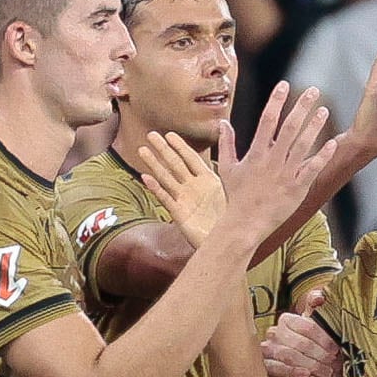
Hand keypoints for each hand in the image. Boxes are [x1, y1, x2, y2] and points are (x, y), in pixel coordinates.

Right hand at [136, 127, 228, 247]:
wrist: (230, 242)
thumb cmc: (234, 217)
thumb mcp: (234, 188)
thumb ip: (232, 165)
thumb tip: (234, 144)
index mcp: (208, 180)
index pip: (191, 158)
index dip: (180, 146)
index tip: (169, 134)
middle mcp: (194, 188)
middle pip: (175, 164)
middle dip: (163, 149)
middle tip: (151, 134)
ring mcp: (185, 200)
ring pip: (166, 178)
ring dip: (154, 164)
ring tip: (142, 150)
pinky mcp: (179, 214)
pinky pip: (165, 199)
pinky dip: (156, 188)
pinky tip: (146, 177)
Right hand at [215, 83, 337, 247]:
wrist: (245, 224)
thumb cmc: (236, 196)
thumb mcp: (228, 168)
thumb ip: (227, 143)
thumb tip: (223, 122)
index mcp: (256, 154)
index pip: (267, 120)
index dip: (276, 101)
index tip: (284, 85)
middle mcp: (272, 161)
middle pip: (289, 128)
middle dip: (301, 107)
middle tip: (312, 90)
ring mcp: (286, 175)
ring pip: (303, 145)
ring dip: (314, 126)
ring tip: (324, 109)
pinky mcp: (297, 189)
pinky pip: (312, 169)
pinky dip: (322, 156)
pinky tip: (332, 143)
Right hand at [262, 289, 342, 376]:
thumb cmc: (316, 361)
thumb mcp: (323, 340)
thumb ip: (320, 316)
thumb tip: (319, 296)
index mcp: (289, 321)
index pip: (306, 326)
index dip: (323, 339)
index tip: (336, 350)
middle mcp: (276, 332)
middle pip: (297, 340)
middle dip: (318, 353)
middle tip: (332, 363)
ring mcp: (267, 349)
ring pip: (287, 353)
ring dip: (309, 364)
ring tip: (324, 372)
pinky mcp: (262, 367)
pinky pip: (274, 367)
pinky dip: (291, 371)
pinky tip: (305, 375)